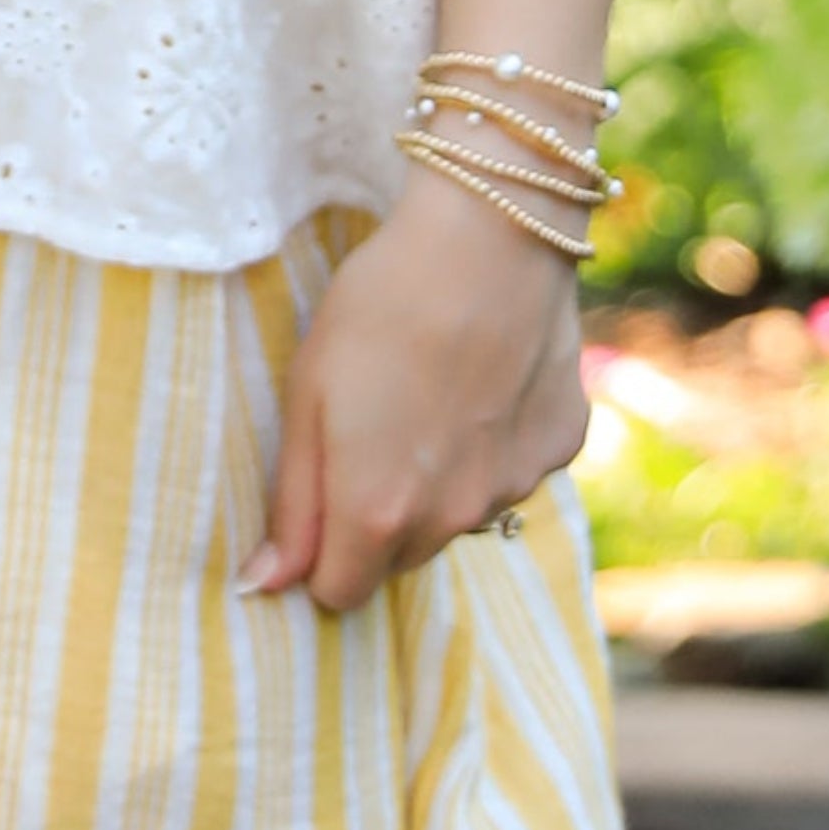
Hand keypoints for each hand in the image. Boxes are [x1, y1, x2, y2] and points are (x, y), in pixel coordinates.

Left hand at [236, 167, 588, 613]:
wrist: (489, 236)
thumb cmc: (378, 305)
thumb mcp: (308, 393)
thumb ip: (292, 500)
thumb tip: (266, 586)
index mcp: (379, 514)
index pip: (340, 593)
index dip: (319, 554)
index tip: (317, 497)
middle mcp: (453, 520)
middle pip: (400, 558)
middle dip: (377, 517)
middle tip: (370, 426)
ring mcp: (515, 486)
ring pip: (459, 515)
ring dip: (438, 481)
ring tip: (427, 390)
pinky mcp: (562, 448)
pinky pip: (512, 470)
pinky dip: (493, 442)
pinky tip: (482, 376)